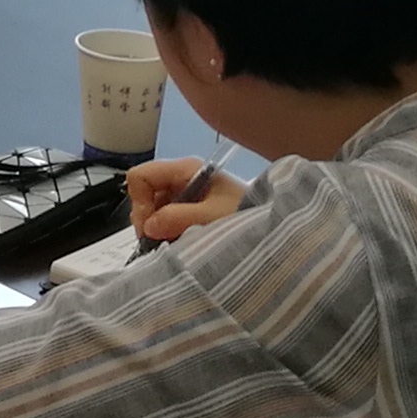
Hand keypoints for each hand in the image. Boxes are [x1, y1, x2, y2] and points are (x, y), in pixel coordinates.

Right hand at [125, 157, 242, 245]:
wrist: (277, 229)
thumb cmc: (246, 215)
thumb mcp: (212, 217)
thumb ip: (178, 218)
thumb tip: (148, 226)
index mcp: (186, 170)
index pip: (141, 176)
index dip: (140, 202)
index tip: (151, 229)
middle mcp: (183, 178)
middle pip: (146, 193)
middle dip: (147, 219)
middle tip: (159, 243)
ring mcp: (188, 195)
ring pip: (156, 209)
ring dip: (158, 229)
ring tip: (172, 246)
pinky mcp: (194, 210)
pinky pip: (168, 219)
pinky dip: (168, 233)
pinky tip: (180, 245)